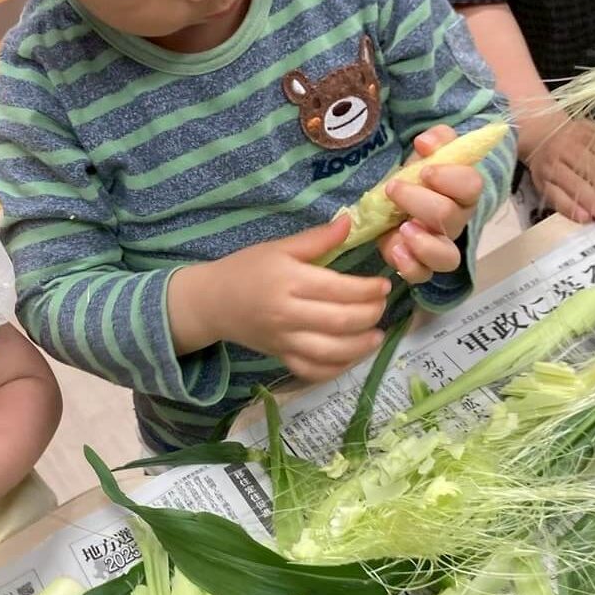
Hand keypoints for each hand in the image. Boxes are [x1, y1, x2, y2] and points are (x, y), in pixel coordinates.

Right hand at [168, 220, 391, 382]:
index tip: (383, 285)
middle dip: (369, 315)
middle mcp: (287, 314)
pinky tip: (352, 357)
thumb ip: (316, 238)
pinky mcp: (280, 357)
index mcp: (288, 281)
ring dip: (360, 347)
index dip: (367, 289)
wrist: (211, 302)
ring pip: (330, 352)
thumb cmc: (246, 269)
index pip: (337, 289)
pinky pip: (312, 371)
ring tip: (376, 336)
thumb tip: (350, 223)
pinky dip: (336, 370)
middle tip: (381, 306)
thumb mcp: (278, 247)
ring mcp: (283, 340)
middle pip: (339, 321)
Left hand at [378, 125, 488, 280]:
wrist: (395, 199)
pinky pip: (422, 275)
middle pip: (451, 217)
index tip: (426, 171)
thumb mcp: (426, 152)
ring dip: (424, 243)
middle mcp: (456, 221)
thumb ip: (435, 141)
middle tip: (394, 189)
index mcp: (462, 191)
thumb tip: (426, 143)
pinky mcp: (419, 264)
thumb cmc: (417, 176)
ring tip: (403, 228)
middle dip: (420, 201)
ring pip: (447, 257)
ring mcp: (439, 246)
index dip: (451, 178)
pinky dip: (409, 266)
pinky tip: (395, 249)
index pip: (473, 186)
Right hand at [525, 117, 594, 226]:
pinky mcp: (542, 183)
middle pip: (594, 171)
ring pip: (575, 185)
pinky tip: (584, 218)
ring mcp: (553, 167)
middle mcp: (569, 149)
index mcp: (589, 136)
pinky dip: (569, 208)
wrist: (537, 135)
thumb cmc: (577, 139)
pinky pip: (555, 197)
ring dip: (594, 202)